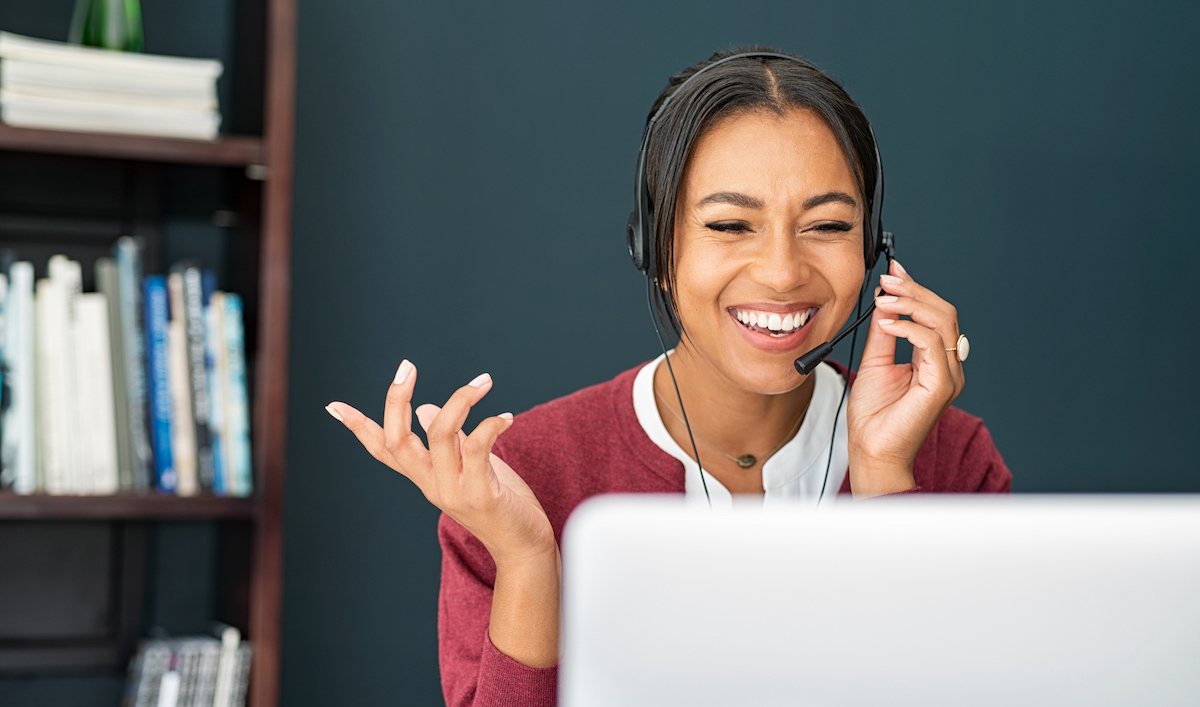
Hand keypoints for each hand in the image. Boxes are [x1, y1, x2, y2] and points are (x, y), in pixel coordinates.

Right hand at [325, 362, 556, 567]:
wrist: (524, 549)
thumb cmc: (501, 503)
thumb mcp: (470, 467)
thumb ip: (448, 442)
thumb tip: (425, 408)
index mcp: (425, 477)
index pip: (383, 450)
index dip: (358, 427)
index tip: (332, 405)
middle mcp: (432, 485)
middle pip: (398, 440)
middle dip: (396, 399)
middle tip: (407, 366)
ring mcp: (453, 491)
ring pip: (440, 434)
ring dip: (461, 400)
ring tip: (484, 381)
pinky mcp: (480, 495)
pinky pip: (476, 448)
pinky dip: (490, 424)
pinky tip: (506, 417)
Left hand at [846, 260, 964, 495]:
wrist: (872, 452)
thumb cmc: (874, 416)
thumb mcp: (875, 362)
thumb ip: (883, 333)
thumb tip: (884, 302)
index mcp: (935, 360)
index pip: (934, 315)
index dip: (915, 289)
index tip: (893, 272)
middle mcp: (948, 366)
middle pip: (943, 312)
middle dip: (914, 291)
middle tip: (888, 280)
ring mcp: (949, 375)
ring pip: (942, 322)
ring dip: (910, 304)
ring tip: (885, 299)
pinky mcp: (942, 385)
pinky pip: (932, 344)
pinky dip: (909, 327)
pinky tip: (887, 323)